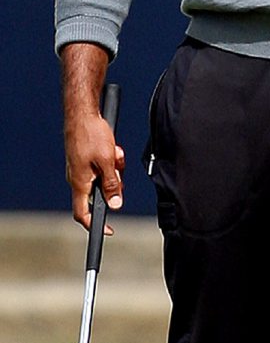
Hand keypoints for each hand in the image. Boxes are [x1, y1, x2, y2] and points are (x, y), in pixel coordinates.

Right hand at [65, 111, 122, 232]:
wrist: (82, 112)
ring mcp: (81, 168)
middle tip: (118, 169)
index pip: (83, 214)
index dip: (95, 225)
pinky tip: (112, 146)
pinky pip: (101, 165)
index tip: (108, 229)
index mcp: (79, 183)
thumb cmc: (90, 135)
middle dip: (113, 183)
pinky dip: (109, 158)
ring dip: (113, 167)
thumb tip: (115, 205)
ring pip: (103, 177)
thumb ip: (111, 184)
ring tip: (114, 152)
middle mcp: (78, 178)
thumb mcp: (106, 161)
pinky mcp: (85, 158)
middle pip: (99, 192)